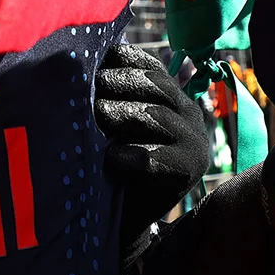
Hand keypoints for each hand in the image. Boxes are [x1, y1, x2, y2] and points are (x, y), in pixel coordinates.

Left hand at [96, 42, 209, 238]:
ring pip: (154, 116)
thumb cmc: (115, 160)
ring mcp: (193, 142)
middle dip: (121, 82)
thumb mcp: (115, 122)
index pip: (150, 66)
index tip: (95, 61)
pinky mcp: (187, 171)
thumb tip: (80, 57)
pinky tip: (110, 157)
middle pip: (155, 85)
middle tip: (94, 86)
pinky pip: (153, 158)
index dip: (123, 59)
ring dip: (121, 113)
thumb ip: (111, 93)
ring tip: (98, 115)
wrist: (128, 216)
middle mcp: (189, 114)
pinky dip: (127, 156)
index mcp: (172, 96)